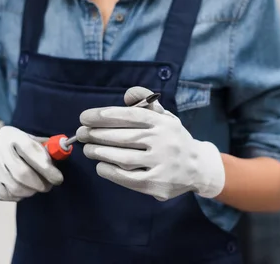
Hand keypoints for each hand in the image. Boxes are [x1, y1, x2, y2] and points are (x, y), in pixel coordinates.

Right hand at [0, 126, 63, 201]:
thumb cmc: (13, 147)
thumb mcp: (26, 140)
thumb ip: (44, 146)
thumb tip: (64, 151)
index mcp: (9, 134)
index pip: (30, 150)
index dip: (46, 167)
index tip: (58, 178)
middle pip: (22, 173)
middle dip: (39, 184)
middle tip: (48, 186)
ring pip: (14, 188)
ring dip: (29, 192)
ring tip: (34, 188)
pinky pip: (3, 196)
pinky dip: (16, 196)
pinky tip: (19, 190)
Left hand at [77, 87, 224, 200]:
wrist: (198, 167)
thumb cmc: (173, 138)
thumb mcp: (165, 116)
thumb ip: (147, 102)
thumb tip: (128, 95)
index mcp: (163, 123)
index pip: (130, 116)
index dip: (105, 115)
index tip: (85, 117)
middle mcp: (163, 142)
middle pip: (123, 136)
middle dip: (97, 134)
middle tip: (81, 133)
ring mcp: (161, 164)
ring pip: (123, 157)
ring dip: (100, 152)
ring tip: (87, 149)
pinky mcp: (157, 184)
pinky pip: (128, 178)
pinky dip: (110, 172)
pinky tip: (100, 166)